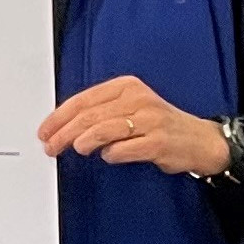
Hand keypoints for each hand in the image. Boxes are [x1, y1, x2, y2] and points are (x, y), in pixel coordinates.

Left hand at [37, 77, 229, 175]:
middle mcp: (137, 99)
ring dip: (82, 142)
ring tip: (75, 149)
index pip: (83, 99)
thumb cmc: (158, 125)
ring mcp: (149, 120)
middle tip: (51, 146)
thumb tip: (62, 126)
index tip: (45, 131)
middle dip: (64, 133)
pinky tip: (107, 156)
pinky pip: (122, 149)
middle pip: (89, 116)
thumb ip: (101, 112)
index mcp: (127, 86)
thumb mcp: (130, 107)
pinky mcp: (157, 142)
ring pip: (102, 130)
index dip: (59, 116)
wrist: (199, 139)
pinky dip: (110, 155)